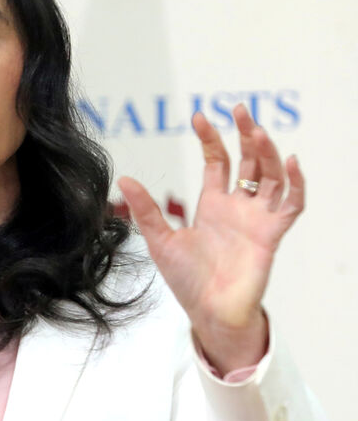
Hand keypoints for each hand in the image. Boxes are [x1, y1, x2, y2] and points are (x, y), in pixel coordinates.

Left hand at [118, 104, 304, 373]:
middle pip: (249, 162)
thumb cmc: (187, 280)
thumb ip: (146, 209)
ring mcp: (257, 219)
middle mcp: (238, 207)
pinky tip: (291, 162)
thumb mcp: (160, 239)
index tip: (201, 116)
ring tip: (258, 130)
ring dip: (269, 152)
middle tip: (240, 109)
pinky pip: (291, 205)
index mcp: (212, 205)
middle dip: (246, 135)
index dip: (211, 139)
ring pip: (272, 176)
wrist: (209, 312)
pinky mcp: (272, 235)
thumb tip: (124, 178)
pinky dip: (296, 183)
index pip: (217, 162)